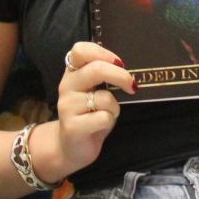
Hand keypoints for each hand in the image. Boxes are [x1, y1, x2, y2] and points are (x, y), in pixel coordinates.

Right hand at [39, 42, 136, 181]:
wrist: (70, 147)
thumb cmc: (88, 115)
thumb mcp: (95, 91)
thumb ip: (103, 76)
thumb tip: (126, 67)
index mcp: (72, 73)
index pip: (80, 50)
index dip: (101, 52)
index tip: (119, 62)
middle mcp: (66, 86)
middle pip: (95, 69)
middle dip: (120, 76)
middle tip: (132, 85)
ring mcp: (67, 107)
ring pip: (104, 98)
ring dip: (114, 107)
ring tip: (108, 114)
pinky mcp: (72, 127)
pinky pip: (103, 117)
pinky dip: (109, 121)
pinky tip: (100, 126)